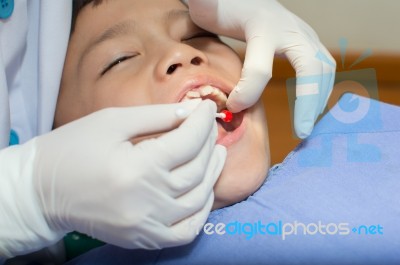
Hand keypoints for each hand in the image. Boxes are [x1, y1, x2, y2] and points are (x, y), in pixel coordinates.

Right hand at [0, 100, 224, 256]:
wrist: (42, 191)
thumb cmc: (73, 149)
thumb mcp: (112, 122)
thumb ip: (156, 117)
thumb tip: (191, 113)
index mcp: (136, 168)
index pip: (187, 142)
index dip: (202, 122)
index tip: (208, 108)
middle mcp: (146, 201)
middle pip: (196, 171)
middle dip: (209, 144)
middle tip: (210, 127)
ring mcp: (146, 225)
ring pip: (197, 200)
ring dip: (212, 175)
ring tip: (216, 153)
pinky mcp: (143, 239)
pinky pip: (186, 231)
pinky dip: (201, 211)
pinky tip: (204, 192)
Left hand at [185, 0, 335, 137]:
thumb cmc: (226, 5)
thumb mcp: (209, 5)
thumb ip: (204, 5)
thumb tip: (194, 1)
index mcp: (263, 27)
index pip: (259, 69)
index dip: (247, 94)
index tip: (232, 107)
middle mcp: (290, 31)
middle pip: (311, 68)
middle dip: (307, 102)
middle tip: (300, 132)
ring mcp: (303, 36)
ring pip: (323, 68)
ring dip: (318, 98)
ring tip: (306, 126)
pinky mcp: (308, 44)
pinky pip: (323, 68)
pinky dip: (321, 90)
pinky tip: (310, 110)